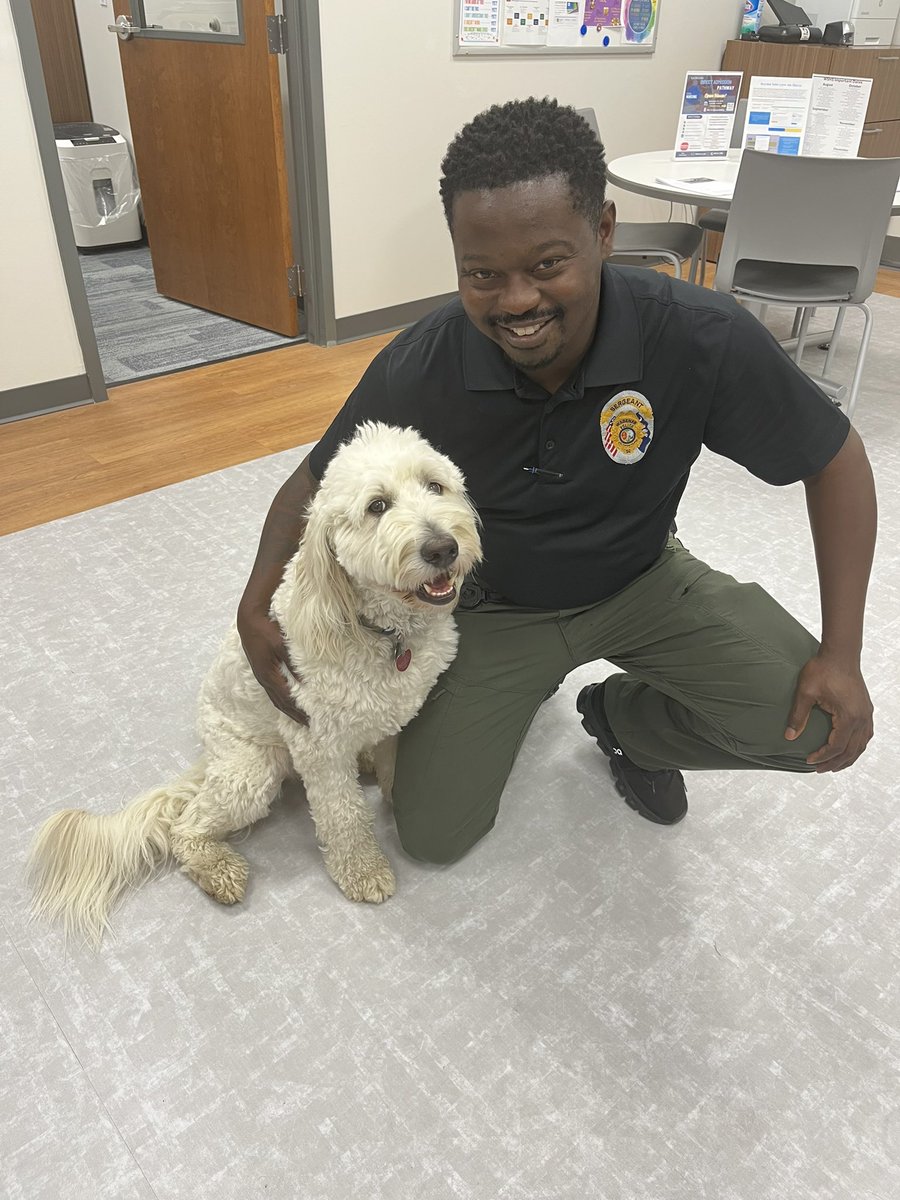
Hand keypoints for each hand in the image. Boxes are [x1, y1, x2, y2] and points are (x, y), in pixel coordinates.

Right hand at [237, 604, 308, 724]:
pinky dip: (282, 700)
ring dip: (288, 710)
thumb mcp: (282, 645)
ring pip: (275, 698)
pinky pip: (273, 691)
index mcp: (268, 675)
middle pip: (280, 703)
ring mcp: (261, 675)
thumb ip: (293, 663)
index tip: (310, 720)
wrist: (249, 620)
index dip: (298, 711)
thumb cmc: (266, 630)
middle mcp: (264, 679)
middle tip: (309, 726)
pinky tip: (288, 701)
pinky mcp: (262, 670)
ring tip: (300, 718)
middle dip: (294, 715)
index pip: (286, 699)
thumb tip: (306, 681)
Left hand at [784, 653, 873, 771]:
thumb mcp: (805, 692)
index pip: (836, 747)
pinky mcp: (866, 709)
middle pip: (850, 751)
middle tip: (817, 769)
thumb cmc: (823, 669)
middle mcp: (862, 719)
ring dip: (847, 757)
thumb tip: (788, 737)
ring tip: (832, 765)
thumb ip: (798, 716)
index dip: (822, 757)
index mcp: (849, 717)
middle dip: (834, 763)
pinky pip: (865, 735)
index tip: (808, 760)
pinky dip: (856, 746)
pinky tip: (847, 748)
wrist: (840, 653)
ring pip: (861, 745)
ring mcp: (866, 714)